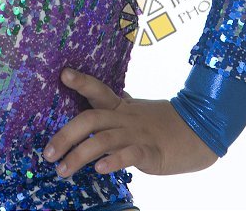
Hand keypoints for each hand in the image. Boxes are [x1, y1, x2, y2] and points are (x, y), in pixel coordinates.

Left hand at [43, 68, 219, 177]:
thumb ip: (116, 104)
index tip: (63, 74)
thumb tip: (96, 94)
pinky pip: (129, 154)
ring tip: (63, 170)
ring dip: (79, 154)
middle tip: (47, 154)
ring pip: (103, 139)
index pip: (98, 89)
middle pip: (90, 118)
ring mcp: (137, 134)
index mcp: (121, 106)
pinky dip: (112, 160)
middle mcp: (125, 117)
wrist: (197, 132)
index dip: (81, 81)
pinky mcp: (151, 153)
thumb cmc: (161, 122)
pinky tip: (99, 169)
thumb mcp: (136, 111)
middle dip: (65, 135)